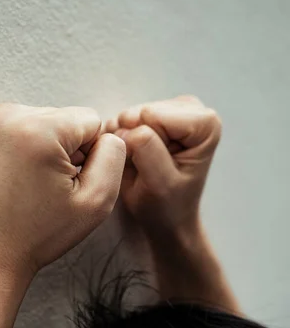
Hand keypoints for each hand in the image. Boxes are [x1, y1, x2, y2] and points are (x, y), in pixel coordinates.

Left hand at [0, 103, 125, 290]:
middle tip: (49, 189)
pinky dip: (29, 150)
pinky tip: (18, 181)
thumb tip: (107, 134)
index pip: (93, 120)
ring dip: (48, 150)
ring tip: (32, 187)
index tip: (69, 184)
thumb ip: (115, 156)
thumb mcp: (96, 201)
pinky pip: (24, 130)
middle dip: (68, 150)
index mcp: (39, 129)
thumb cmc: (36, 235)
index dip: (92, 155)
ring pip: (46, 123)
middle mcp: (10, 116)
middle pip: (67, 119)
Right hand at [105, 95, 221, 236]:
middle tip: (144, 165)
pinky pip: (123, 119)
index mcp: (205, 124)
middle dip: (135, 139)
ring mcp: (173, 110)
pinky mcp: (154, 114)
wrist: (165, 217)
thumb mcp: (159, 183)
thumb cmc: (167, 205)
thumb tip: (128, 126)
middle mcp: (193, 110)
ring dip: (127, 140)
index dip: (146, 142)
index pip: (155, 115)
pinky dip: (122, 138)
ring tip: (139, 163)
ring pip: (130, 114)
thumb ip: (147, 149)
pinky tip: (133, 157)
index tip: (155, 166)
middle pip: (143, 111)